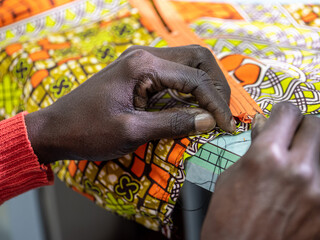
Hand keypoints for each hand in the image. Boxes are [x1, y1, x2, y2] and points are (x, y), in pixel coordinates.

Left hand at [25, 45, 234, 163]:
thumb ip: (174, 123)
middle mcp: (145, 55)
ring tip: (213, 111)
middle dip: (216, 85)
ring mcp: (142, 62)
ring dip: (205, 85)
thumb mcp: (133, 131)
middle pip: (197, 58)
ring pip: (188, 63)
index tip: (227, 126)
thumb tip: (210, 121)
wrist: (55, 129)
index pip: (195, 78)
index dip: (216, 103)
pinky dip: (189, 89)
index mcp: (144, 65)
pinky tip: (193, 107)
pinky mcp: (139, 73)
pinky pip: (174, 74)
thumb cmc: (88, 131)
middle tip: (223, 113)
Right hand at [201, 102, 319, 239]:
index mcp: (267, 156)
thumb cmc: (227, 218)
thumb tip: (266, 124)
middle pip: (316, 125)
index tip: (282, 118)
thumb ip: (255, 147)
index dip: (283, 113)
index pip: (288, 112)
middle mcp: (298, 169)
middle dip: (303, 128)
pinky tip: (315, 185)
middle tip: (294, 138)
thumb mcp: (231, 176)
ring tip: (310, 159)